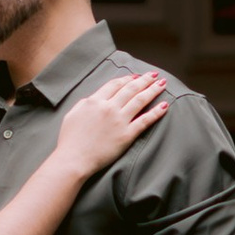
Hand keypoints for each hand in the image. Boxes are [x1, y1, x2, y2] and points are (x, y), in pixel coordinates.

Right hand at [55, 66, 168, 181]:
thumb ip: (85, 103)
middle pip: (130, 89)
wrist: (74, 159)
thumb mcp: (73, 114)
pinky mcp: (126, 135)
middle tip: (154, 75)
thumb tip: (95, 99)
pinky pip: (145, 121)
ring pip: (140, 100)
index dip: (127, 78)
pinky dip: (156, 112)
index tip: (135, 76)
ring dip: (153, 90)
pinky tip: (165, 106)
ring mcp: (119, 121)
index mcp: (95, 101)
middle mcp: (109, 107)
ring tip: (162, 84)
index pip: (115, 84)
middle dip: (144, 80)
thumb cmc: (70, 140)